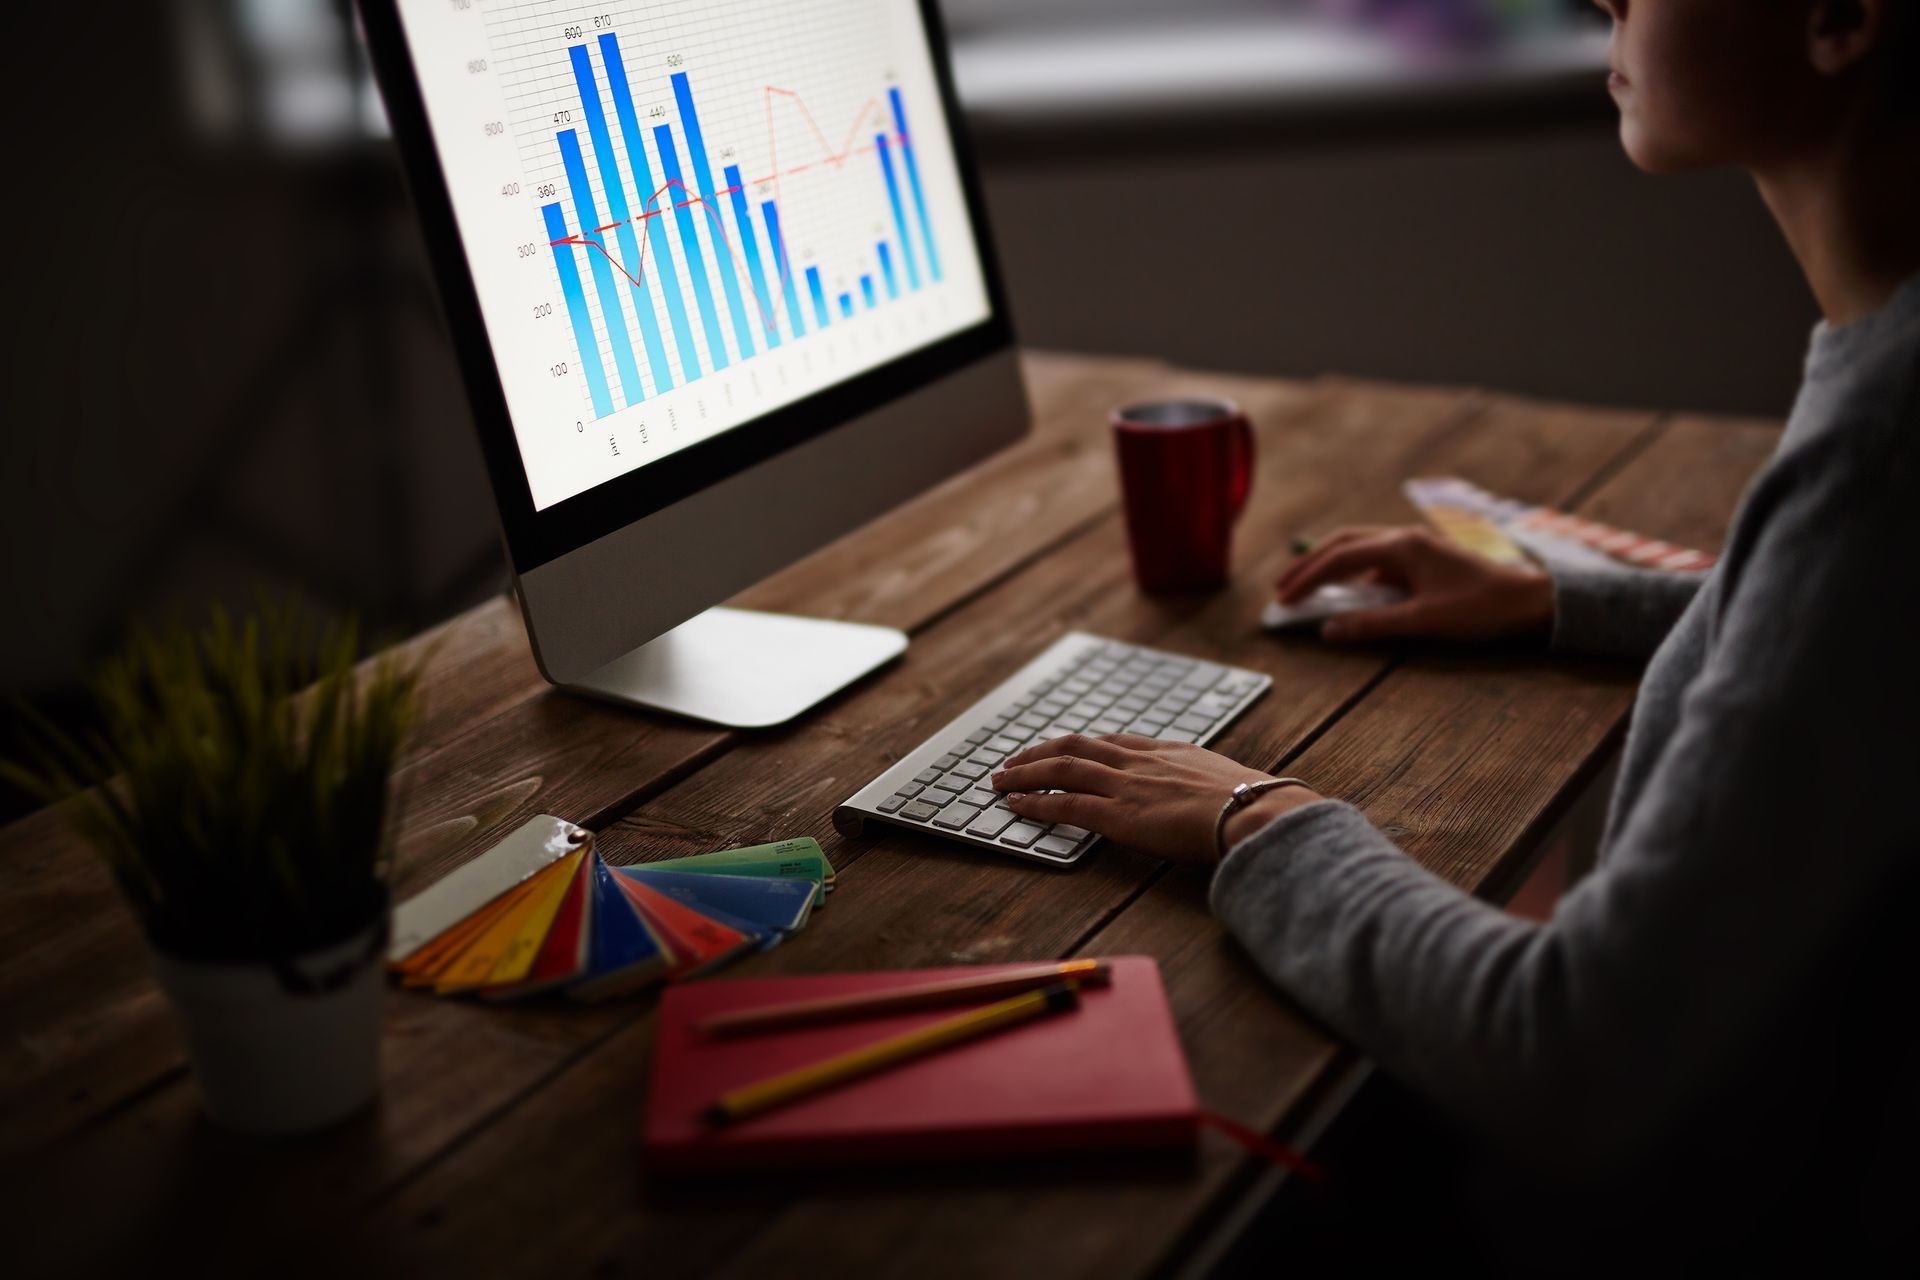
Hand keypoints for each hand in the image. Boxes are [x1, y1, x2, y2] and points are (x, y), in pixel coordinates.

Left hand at [990, 733, 1321, 865]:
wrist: (1257, 812)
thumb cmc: (1254, 805)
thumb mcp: (1226, 781)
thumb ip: (1206, 785)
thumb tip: (1215, 797)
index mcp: (1167, 751)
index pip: (1112, 742)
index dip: (1080, 746)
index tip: (1061, 748)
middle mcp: (1140, 762)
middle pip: (1076, 747)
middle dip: (1040, 752)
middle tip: (1014, 761)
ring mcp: (1126, 786)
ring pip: (1061, 769)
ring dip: (1026, 774)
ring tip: (1002, 780)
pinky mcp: (1118, 815)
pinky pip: (1065, 805)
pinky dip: (1035, 804)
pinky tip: (1016, 806)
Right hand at [1277, 525, 1553, 643]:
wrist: (1531, 600)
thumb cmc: (1482, 608)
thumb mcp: (1425, 621)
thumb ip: (1374, 624)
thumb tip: (1329, 630)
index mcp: (1403, 546)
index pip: (1340, 558)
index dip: (1307, 579)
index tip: (1283, 599)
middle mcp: (1405, 538)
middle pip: (1344, 543)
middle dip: (1309, 565)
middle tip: (1283, 588)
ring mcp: (1416, 547)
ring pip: (1360, 547)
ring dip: (1330, 565)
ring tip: (1307, 587)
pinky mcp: (1424, 559)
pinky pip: (1377, 559)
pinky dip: (1354, 573)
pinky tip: (1349, 594)